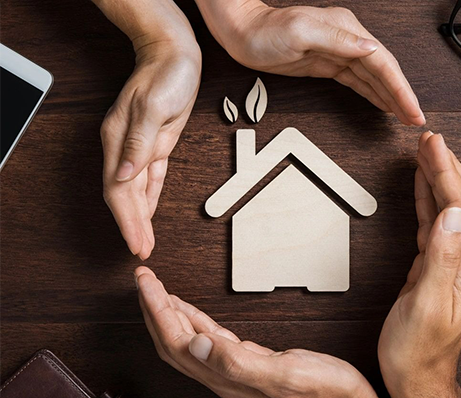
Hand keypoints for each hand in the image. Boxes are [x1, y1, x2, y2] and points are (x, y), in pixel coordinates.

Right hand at [96, 0, 201, 259]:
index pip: (119, 190)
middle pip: (125, 196)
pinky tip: (150, 212)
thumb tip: (124, 175)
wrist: (174, 55)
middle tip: (142, 252)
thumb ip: (139, 143)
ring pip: (137, 190)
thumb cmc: (165, 75)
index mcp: (119, 140)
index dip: (127, 220)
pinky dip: (150, 198)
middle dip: (133, 226)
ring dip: (141, 217)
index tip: (136, 243)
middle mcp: (125, 147)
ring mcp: (140, 147)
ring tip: (144, 241)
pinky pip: (151, 178)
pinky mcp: (157, 144)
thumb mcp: (154, 107)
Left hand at [134, 266, 376, 397]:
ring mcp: (233, 367)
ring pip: (188, 338)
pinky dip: (195, 318)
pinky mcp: (246, 359)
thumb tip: (195, 345)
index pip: (177, 340)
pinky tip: (190, 310)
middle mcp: (223, 373)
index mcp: (226, 375)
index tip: (146, 284)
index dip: (157, 311)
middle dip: (154, 307)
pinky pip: (209, 336)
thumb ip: (237, 362)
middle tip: (144, 280)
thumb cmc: (322, 390)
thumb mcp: (282, 374)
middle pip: (174, 339)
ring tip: (157, 290)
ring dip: (170, 312)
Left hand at [196, 0, 424, 125]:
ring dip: (391, 97)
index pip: (383, 63)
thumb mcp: (301, 31)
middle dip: (402, 96)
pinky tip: (382, 103)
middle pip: (384, 72)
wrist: (242, 32)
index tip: (413, 109)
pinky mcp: (328, 64)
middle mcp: (347, 40)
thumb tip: (371, 48)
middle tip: (416, 119)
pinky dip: (373, 94)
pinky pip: (357, 81)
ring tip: (406, 116)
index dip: (400, 88)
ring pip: (373, 78)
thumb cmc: (265, 31)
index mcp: (346, 31)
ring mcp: (338, 53)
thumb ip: (338, 39)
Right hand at [378, 132, 460, 397]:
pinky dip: (427, 199)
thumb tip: (451, 213)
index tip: (432, 144)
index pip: (459, 205)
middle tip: (429, 140)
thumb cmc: (418, 349)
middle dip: (447, 165)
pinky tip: (420, 189)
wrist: (416, 376)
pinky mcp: (433, 267)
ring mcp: (450, 263)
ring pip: (449, 208)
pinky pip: (433, 223)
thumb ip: (441, 258)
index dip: (445, 170)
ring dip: (439, 177)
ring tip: (426, 153)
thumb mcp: (428, 304)